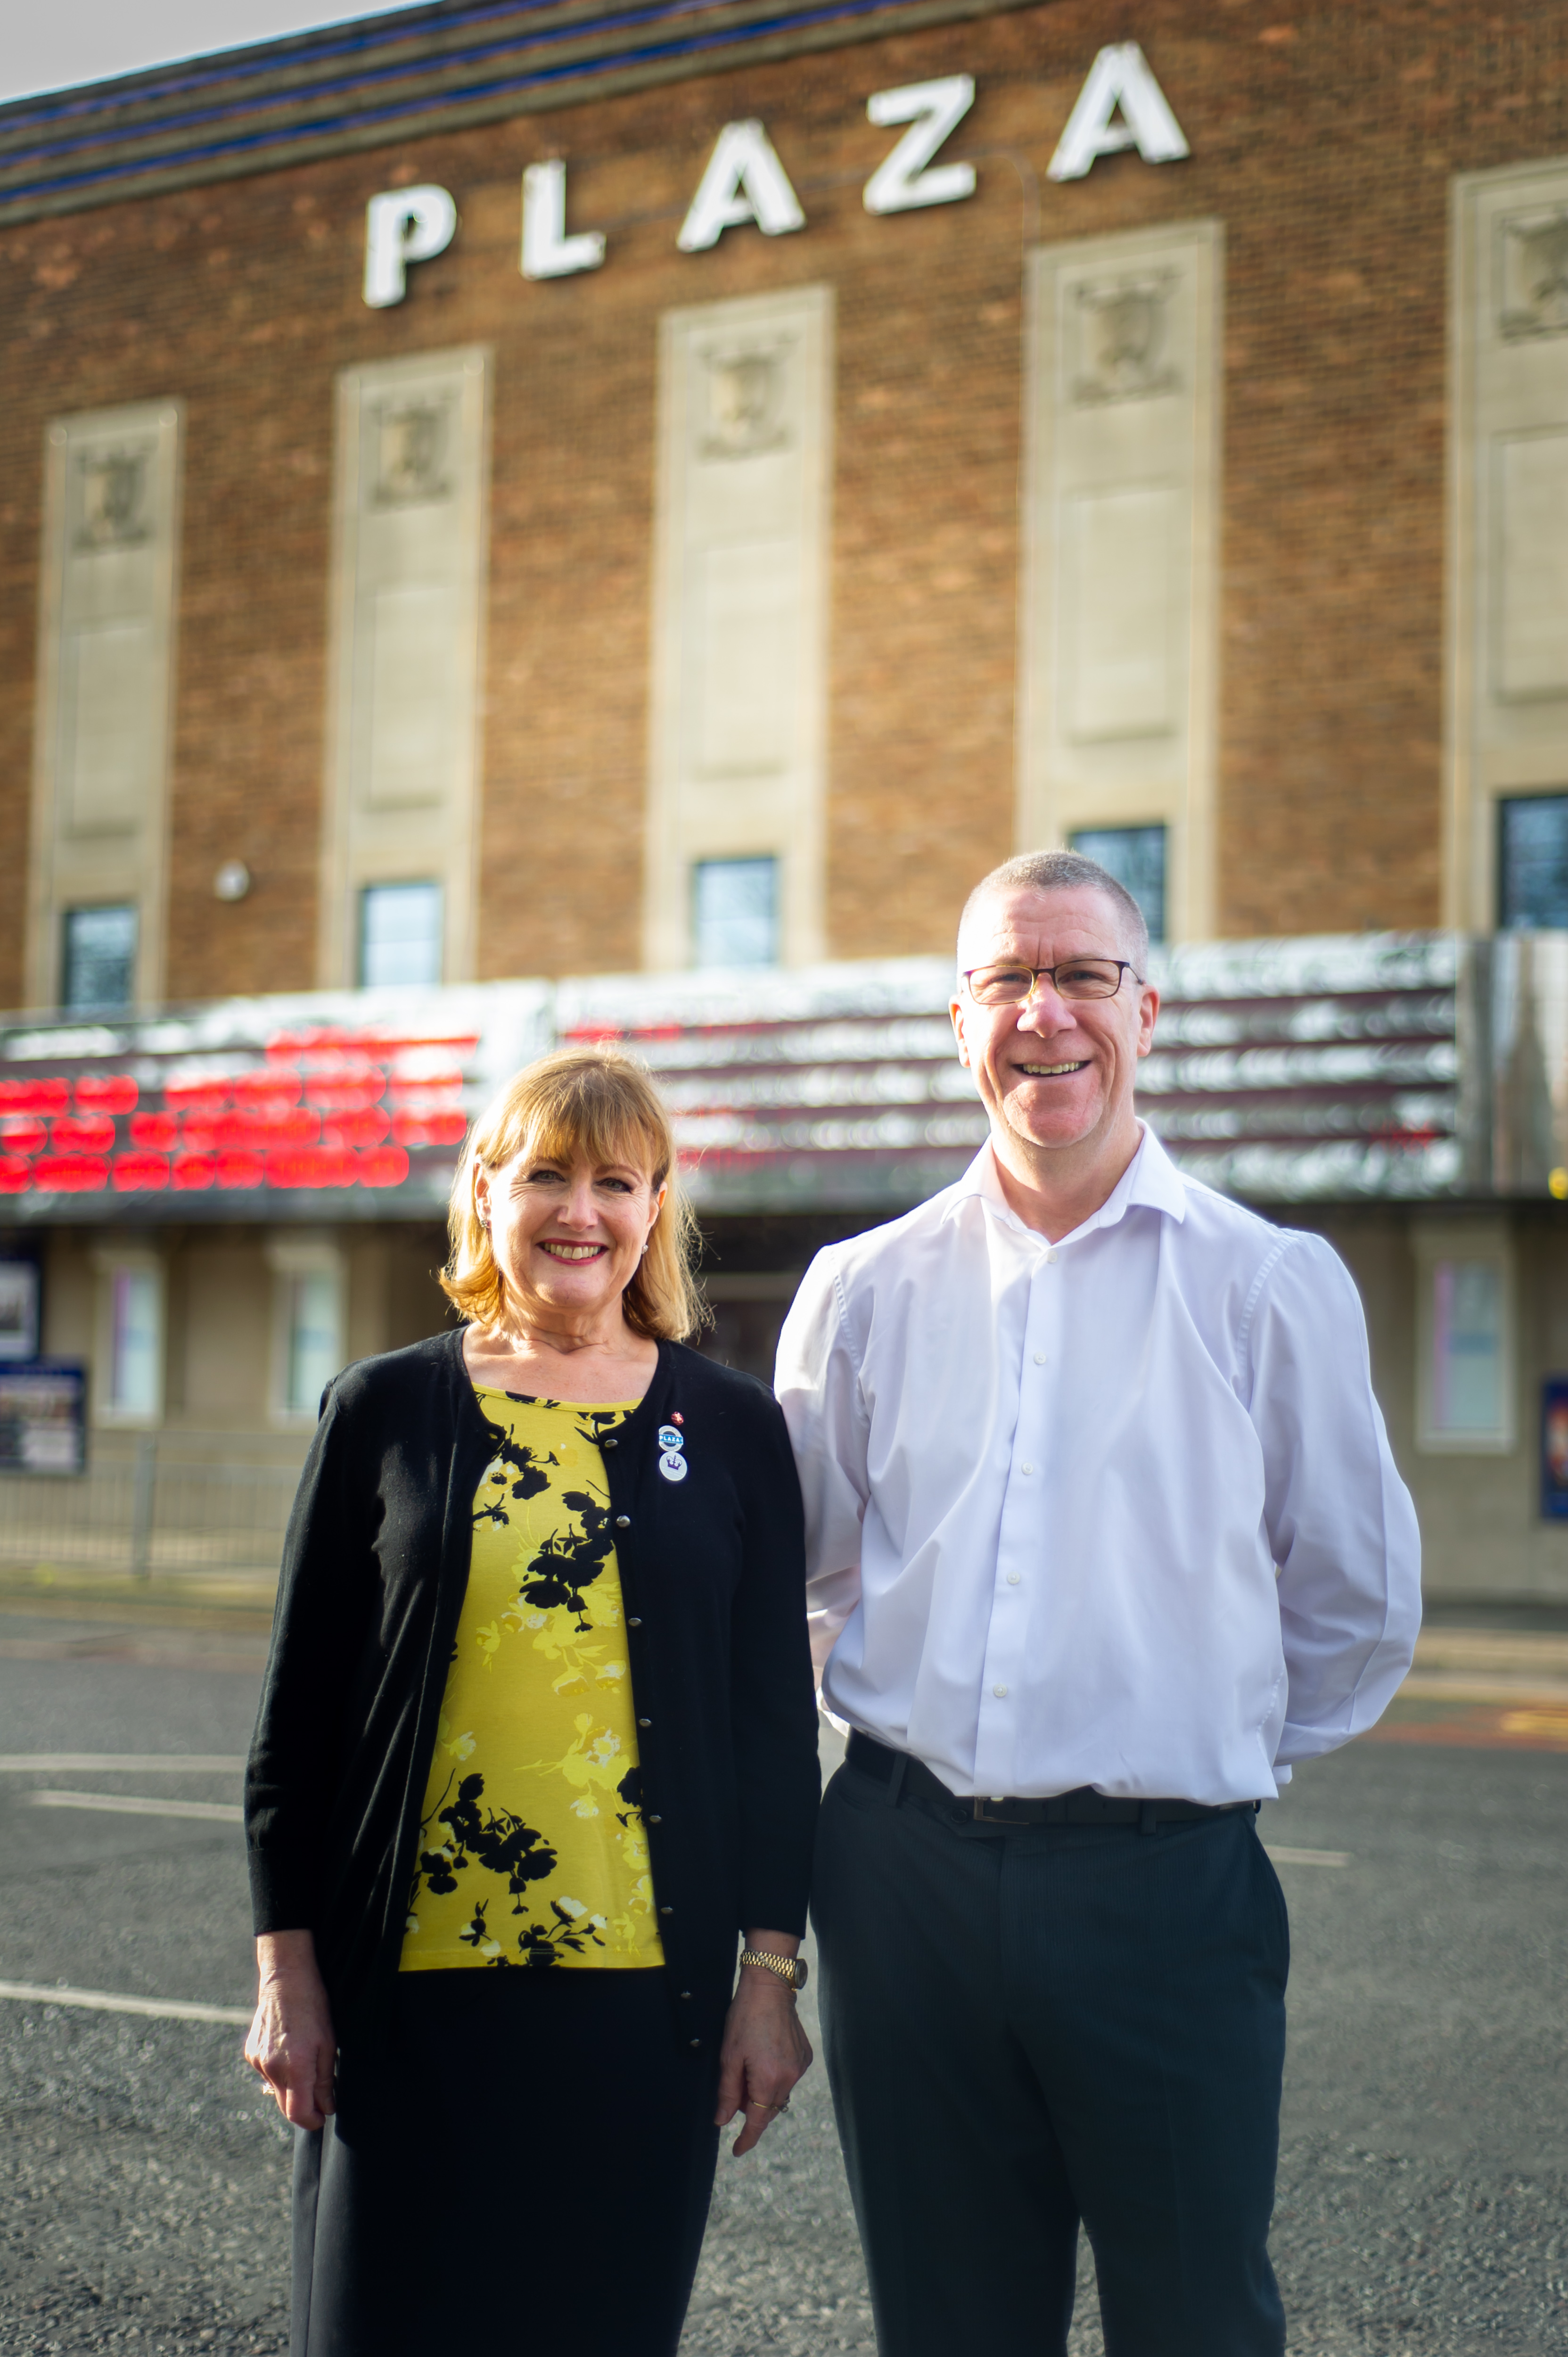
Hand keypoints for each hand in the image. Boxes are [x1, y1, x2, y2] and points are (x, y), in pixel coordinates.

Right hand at [245, 1929, 337, 2130]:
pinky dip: (279, 2072)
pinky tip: (289, 2051)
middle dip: (303, 2107)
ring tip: (305, 2062)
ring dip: (291, 2088)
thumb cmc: (313, 2008)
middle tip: (319, 2097)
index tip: (322, 2117)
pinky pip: (266, 2074)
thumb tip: (327, 2108)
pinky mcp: (250, 2053)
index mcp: (295, 2066)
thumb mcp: (328, 2043)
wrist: (286, 1980)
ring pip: (276, 2090)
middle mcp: (272, 2068)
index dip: (311, 2121)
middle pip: (285, 2107)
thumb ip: (325, 2080)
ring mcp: (258, 2061)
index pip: (298, 2113)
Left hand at [714, 1938, 812, 2156]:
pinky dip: (774, 2078)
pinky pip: (788, 2079)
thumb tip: (723, 2121)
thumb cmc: (745, 2019)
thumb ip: (727, 2092)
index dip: (746, 2139)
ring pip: (778, 2095)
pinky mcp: (805, 2057)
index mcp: (768, 2079)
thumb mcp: (729, 2056)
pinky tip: (764, 2058)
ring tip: (747, 2070)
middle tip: (733, 2096)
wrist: (770, 1987)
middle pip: (768, 2109)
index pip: (757, 2121)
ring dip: (763, 2094)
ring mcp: (800, 2067)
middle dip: (751, 2111)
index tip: (737, 2150)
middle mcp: (789, 2078)